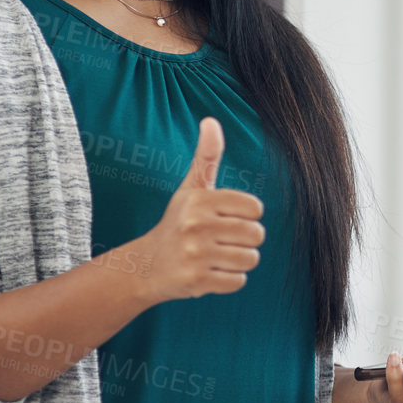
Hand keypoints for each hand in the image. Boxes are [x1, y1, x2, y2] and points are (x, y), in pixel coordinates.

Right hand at [135, 116, 264, 304]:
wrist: (146, 265)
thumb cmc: (178, 222)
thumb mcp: (191, 188)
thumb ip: (207, 156)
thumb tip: (211, 120)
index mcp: (200, 200)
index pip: (255, 208)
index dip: (247, 215)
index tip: (228, 218)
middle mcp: (196, 225)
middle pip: (256, 234)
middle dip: (245, 240)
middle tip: (223, 240)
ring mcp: (195, 255)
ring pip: (250, 259)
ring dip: (239, 261)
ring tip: (217, 256)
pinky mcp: (197, 281)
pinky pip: (238, 282)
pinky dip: (229, 280)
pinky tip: (210, 272)